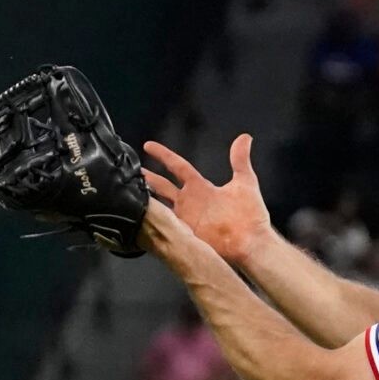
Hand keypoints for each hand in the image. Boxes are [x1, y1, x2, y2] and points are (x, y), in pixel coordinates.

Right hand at [144, 134, 272, 263]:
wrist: (251, 242)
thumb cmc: (251, 215)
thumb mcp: (245, 182)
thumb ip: (240, 160)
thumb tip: (245, 137)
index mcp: (200, 187)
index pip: (177, 166)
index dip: (163, 155)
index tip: (148, 145)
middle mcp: (190, 201)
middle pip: (162, 186)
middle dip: (147, 178)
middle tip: (131, 170)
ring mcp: (185, 218)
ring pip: (159, 204)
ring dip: (145, 197)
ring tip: (127, 188)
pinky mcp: (184, 233)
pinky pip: (164, 223)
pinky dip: (152, 217)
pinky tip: (138, 211)